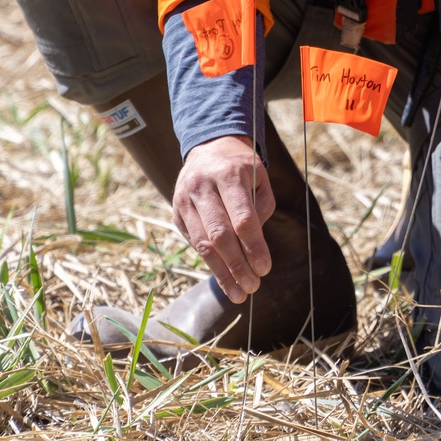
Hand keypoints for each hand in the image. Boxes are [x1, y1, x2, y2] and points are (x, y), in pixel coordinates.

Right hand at [172, 135, 275, 302]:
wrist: (208, 148)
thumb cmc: (241, 167)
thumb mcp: (259, 178)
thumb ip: (261, 209)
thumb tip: (255, 249)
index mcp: (228, 174)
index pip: (242, 218)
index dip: (253, 246)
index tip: (265, 268)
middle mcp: (202, 186)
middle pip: (219, 235)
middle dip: (237, 265)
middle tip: (252, 287)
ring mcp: (185, 199)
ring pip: (202, 244)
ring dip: (222, 272)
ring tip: (239, 293)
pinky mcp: (176, 211)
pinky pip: (194, 242)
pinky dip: (210, 261)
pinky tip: (224, 276)